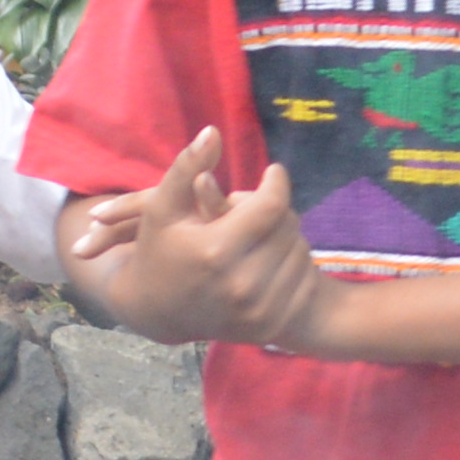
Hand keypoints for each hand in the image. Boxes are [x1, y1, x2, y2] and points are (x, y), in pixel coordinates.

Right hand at [91, 125, 337, 355]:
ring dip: (286, 236)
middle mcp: (240, 285)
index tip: (273, 172)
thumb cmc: (159, 249)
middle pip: (288, 226)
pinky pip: (303, 282)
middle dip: (277, 209)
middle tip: (260, 205)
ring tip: (261, 232)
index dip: (276, 182)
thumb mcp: (163, 206)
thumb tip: (213, 131)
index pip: (271, 205)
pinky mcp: (269, 327)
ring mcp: (257, 311)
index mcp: (215, 251)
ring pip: (299, 253)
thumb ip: (187, 167)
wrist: (157, 311)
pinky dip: (293, 266)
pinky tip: (271, 260)